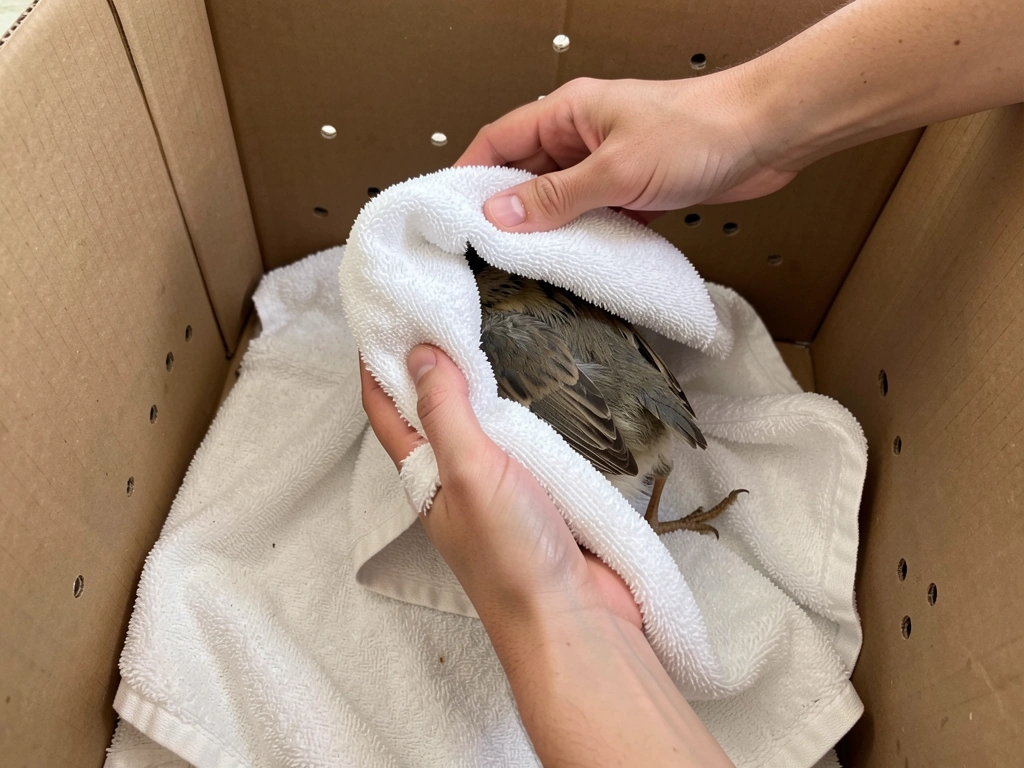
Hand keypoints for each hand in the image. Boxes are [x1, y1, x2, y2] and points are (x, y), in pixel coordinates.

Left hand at [360, 346, 641, 631]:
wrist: (574, 620)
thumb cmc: (511, 557)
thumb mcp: (469, 471)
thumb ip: (445, 412)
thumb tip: (420, 353)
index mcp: (423, 480)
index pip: (386, 413)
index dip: (378, 367)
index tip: (381, 320)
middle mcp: (454, 482)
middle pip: (430, 416)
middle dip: (427, 369)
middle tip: (436, 314)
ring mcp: (497, 490)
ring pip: (477, 429)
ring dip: (473, 389)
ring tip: (477, 341)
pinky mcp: (538, 496)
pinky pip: (520, 446)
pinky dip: (517, 415)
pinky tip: (529, 394)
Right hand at [455, 74, 794, 231]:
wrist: (765, 136)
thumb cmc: (698, 132)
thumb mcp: (613, 170)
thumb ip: (555, 197)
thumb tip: (499, 214)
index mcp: (568, 112)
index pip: (499, 140)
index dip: (472, 175)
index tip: (451, 212)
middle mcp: (583, 134)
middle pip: (527, 174)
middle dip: (508, 210)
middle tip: (487, 249)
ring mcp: (609, 162)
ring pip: (561, 199)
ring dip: (549, 228)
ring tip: (529, 263)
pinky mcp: (634, 188)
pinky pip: (595, 215)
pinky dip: (585, 237)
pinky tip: (579, 261)